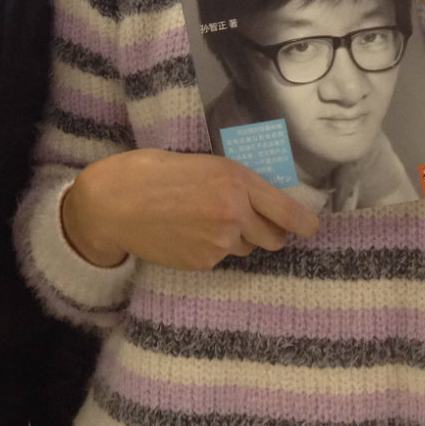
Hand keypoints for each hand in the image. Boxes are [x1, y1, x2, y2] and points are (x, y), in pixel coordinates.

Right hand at [61, 149, 319, 271]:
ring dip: (237, 239)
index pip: (287, 211)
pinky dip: (211, 249)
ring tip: (203, 220)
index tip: (311, 227)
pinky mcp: (203, 263)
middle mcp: (235, 214)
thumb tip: (258, 196)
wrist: (113, 203)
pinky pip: (220, 258)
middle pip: (273, 238)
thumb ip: (232, 180)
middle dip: (268, 231)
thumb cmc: (151, 171)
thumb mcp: (200, 162)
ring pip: (245, 248)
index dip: (304, 223)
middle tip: (249, 220)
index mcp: (236, 180)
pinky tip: (187, 233)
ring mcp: (220, 242)